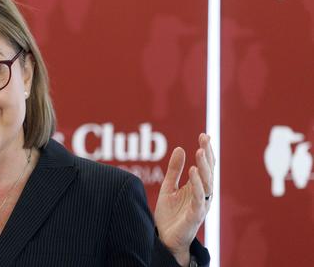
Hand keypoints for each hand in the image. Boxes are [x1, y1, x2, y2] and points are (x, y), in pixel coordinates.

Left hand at [154, 133, 214, 266]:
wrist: (166, 239)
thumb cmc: (170, 214)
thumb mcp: (168, 187)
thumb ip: (174, 170)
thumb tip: (180, 148)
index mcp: (197, 187)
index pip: (205, 166)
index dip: (206, 151)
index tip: (205, 134)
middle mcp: (203, 195)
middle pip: (208, 172)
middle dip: (207, 155)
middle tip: (204, 139)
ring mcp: (201, 205)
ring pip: (207, 183)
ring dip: (204, 167)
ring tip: (199, 151)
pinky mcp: (195, 216)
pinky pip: (199, 198)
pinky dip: (197, 184)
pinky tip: (193, 172)